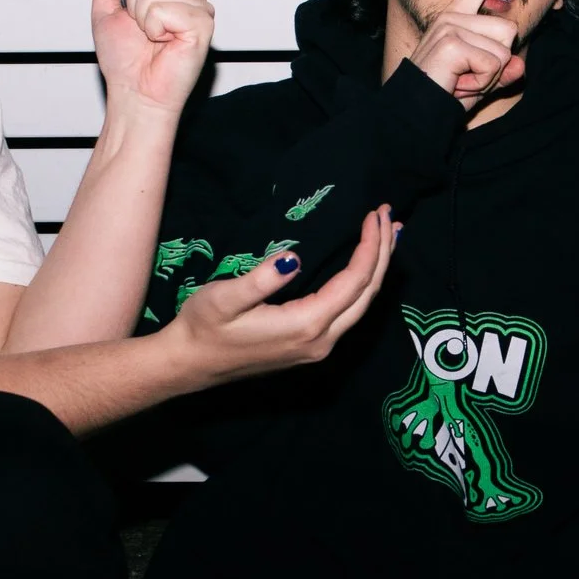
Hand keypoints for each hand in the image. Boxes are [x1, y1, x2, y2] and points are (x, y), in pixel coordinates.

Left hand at [92, 0, 213, 120]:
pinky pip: (164, 10)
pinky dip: (155, 29)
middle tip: (143, 31)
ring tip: (154, 38)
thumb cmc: (124, 61)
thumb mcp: (105, 14)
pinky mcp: (203, 24)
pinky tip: (165, 43)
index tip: (131, 12)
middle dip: (133, 3)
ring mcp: (198, 7)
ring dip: (143, 19)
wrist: (134, 92)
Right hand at [165, 206, 396, 386]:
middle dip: (383, 253)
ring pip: (362, 305)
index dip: (370, 246)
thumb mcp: (224, 299)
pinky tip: (364, 269)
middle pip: (368, 293)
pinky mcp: (311, 347)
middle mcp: (321, 341)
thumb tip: (294, 257)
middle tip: (389, 216)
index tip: (373, 213)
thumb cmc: (202, 328)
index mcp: (306, 325)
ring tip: (389, 236)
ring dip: (378, 269)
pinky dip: (363, 285)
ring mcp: (318, 348)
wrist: (189, 365)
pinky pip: (350, 313)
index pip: (354, 281)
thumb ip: (261, 279)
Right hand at [406, 0, 527, 105]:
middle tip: (468, 77)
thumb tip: (519, 68)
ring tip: (462, 80)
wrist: (415, 110)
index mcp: (455, 19)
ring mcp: (449, 27)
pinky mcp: (451, 42)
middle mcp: (451, 17)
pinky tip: (459, 84)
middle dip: (497, 64)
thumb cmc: (444, 94)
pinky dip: (482, 82)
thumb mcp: (480, 81)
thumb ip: (502, 72)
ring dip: (489, 75)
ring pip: (503, 49)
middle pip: (508, 30)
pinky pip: (493, 64)